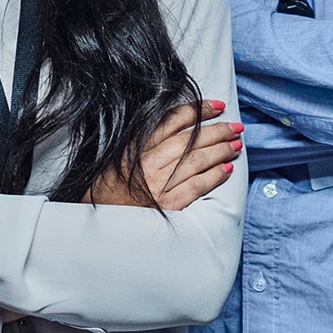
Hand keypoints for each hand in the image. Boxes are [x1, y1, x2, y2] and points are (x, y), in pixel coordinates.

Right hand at [87, 100, 242, 211]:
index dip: (198, 111)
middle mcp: (148, 163)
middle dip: (217, 129)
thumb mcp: (116, 159)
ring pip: (197, 160)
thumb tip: (171, 127)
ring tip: (236, 144)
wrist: (96, 226)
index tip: (216, 106)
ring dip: (221, 150)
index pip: (172, 121)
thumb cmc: (106, 192)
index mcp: (135, 147)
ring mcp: (158, 184)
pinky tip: (227, 169)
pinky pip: (197, 186)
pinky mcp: (167, 206)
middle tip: (236, 126)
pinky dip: (214, 176)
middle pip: (190, 139)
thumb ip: (139, 142)